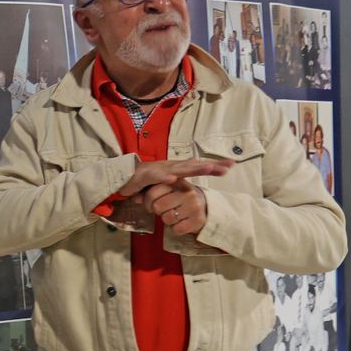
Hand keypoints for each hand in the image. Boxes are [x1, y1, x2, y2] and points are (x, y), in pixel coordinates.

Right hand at [116, 158, 232, 197]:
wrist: (120, 177)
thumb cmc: (143, 182)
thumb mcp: (164, 184)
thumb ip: (176, 185)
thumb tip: (185, 184)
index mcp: (175, 169)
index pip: (197, 166)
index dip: (213, 166)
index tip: (231, 165)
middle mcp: (169, 167)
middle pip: (193, 166)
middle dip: (210, 166)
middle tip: (227, 167)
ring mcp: (158, 169)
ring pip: (179, 169)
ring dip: (194, 169)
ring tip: (209, 169)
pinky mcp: (144, 174)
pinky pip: (156, 176)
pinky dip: (164, 177)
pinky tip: (172, 179)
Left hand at [142, 180, 209, 235]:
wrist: (204, 206)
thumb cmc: (180, 197)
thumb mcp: (168, 190)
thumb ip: (151, 191)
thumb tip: (135, 197)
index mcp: (177, 182)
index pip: (153, 192)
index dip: (147, 201)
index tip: (151, 204)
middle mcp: (187, 192)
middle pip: (158, 206)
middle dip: (158, 211)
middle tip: (164, 210)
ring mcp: (194, 206)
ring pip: (167, 218)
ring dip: (167, 220)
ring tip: (174, 214)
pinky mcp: (198, 220)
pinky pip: (177, 229)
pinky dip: (176, 228)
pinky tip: (181, 222)